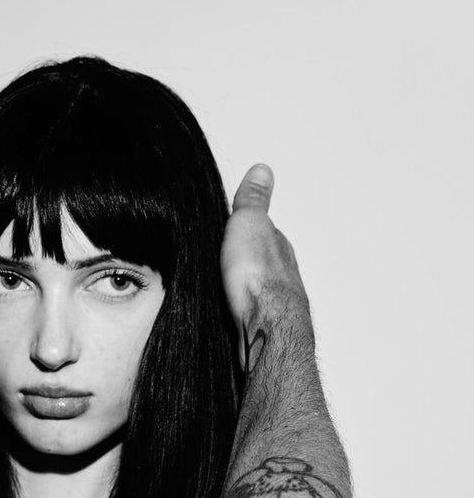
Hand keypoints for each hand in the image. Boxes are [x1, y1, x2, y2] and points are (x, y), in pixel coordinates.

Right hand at [221, 164, 308, 368]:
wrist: (264, 327)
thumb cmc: (258, 279)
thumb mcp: (249, 224)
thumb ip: (253, 200)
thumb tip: (262, 170)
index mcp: (277, 245)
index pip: (262, 231)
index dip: (244, 228)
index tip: (231, 226)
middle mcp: (280, 272)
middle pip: (259, 261)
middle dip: (242, 259)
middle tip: (221, 257)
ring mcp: (272, 300)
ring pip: (253, 287)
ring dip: (238, 286)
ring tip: (217, 285)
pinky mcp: (260, 324)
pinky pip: (246, 310)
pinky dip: (235, 306)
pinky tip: (224, 308)